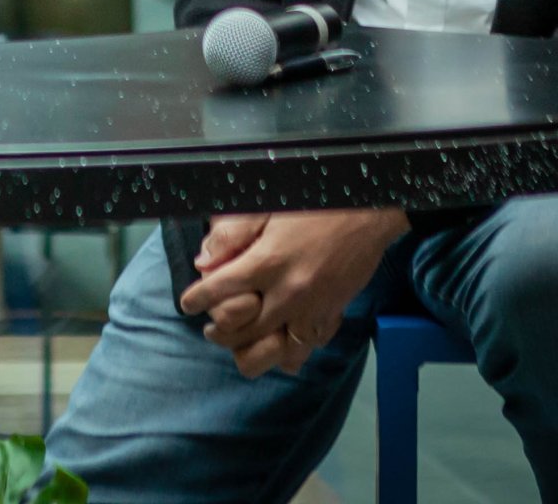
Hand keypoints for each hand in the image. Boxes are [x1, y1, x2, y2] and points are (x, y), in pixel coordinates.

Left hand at [177, 207, 404, 378]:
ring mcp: (312, 309)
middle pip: (243, 329)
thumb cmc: (316, 203)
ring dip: (252, 351)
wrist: (369, 212)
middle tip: (211, 330)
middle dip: (220, 332)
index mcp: (267, 261)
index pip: (220, 291)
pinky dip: (289, 353)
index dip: (198, 299)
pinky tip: (278, 347)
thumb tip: (204, 261)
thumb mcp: (268, 208)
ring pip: (274, 350)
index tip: (188, 304)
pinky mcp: (331, 315)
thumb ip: (234, 234)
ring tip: (240, 344)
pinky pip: (306, 349)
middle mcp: (288, 292)